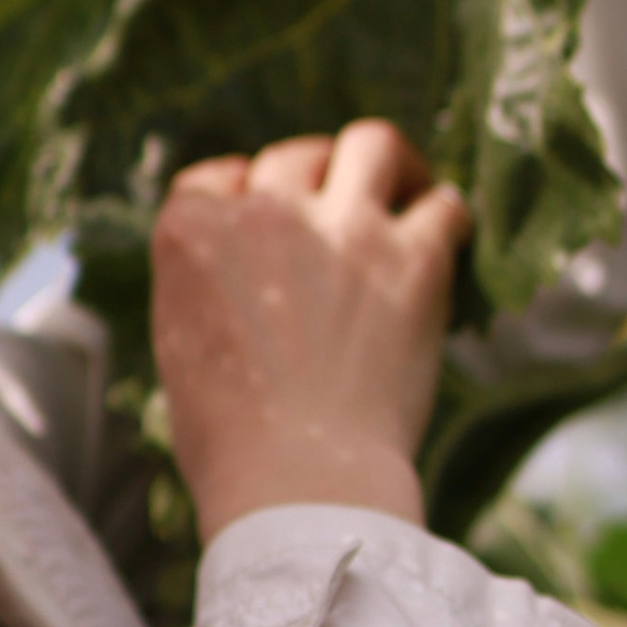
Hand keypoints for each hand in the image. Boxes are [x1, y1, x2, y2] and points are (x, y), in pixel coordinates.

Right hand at [151, 122, 470, 540]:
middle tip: (334, 216)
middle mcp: (266, 212)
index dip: (244, 195)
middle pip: (295, 156)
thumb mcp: (178, 346)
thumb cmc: (228, 442)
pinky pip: (446, 205)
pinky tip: (444, 241)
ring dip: (387, 165)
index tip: (264, 220)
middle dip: (312, 180)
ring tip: (400, 190)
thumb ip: (200, 285)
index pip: (217, 176)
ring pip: (374, 144)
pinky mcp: (415, 261)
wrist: (300, 482)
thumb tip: (230, 273)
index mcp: (193, 232)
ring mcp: (345, 229)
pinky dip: (447, 218)